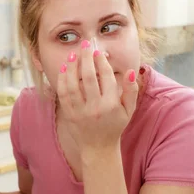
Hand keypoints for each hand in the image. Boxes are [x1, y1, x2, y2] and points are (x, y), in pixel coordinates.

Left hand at [57, 39, 137, 156]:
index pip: (106, 78)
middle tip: (85, 45)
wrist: (98, 148)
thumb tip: (130, 71)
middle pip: (88, 78)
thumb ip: (131, 91)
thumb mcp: (129, 110)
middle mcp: (95, 108)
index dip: (101, 62)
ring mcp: (80, 111)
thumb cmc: (115, 126)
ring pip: (73, 85)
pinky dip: (62, 80)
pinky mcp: (69, 114)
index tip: (98, 51)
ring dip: (72, 67)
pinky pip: (63, 94)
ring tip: (73, 54)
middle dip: (86, 59)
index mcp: (111, 105)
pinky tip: (64, 69)